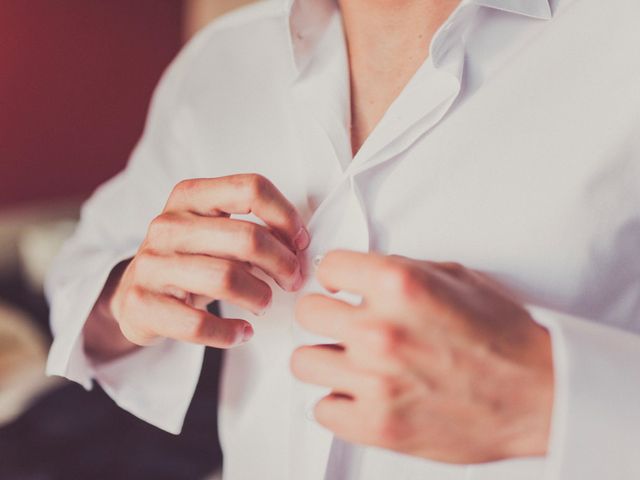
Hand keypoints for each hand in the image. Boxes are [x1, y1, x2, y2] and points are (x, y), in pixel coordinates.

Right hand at [107, 174, 308, 349]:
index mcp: (189, 198)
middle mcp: (168, 225)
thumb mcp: (213, 234)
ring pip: (226, 278)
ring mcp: (152, 265)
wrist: (134, 294)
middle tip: (291, 279)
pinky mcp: (142, 304)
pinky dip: (229, 333)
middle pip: (247, 238)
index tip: (299, 241)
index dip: (285, 216)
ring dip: (259, 296)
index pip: (250, 188)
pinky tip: (241, 332)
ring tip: (263, 303)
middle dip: (282, 263)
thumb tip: (296, 245)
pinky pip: (198, 324)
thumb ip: (251, 230)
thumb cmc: (185, 261)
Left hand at [291, 251, 552, 462]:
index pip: (328, 267)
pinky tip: (361, 395)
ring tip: (350, 362)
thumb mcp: (454, 278)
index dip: (335, 276)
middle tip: (343, 324)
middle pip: (307, 312)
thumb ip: (400, 272)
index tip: (338, 286)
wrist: (539, 393)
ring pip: (303, 362)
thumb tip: (360, 275)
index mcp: (398, 286)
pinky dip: (339, 402)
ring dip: (325, 359)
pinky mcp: (378, 425)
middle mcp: (380, 331)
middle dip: (326, 315)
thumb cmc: (502, 337)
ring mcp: (374, 382)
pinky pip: (322, 409)